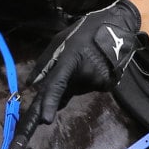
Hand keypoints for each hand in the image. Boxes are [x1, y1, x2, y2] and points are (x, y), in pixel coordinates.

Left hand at [27, 0, 148, 127]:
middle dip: (63, 83)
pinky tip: (94, 65)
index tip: (45, 120)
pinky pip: (88, 87)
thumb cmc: (84, 32)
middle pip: (66, 90)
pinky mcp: (107, 85)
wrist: (118, 28)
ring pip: (77, 89)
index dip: (50, 102)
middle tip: (74, 61)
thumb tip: (31, 84)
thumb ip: (45, 63)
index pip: (57, 84)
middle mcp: (84, 73)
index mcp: (70, 59)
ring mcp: (97, 80)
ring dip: (76, 80)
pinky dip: (87, 80)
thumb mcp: (60, 41)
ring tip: (86, 59)